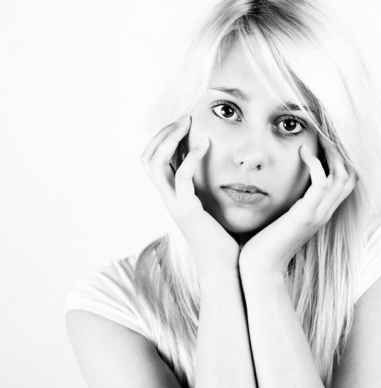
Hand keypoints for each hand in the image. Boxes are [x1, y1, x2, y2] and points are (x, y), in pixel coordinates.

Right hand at [139, 115, 239, 279]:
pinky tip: (207, 143)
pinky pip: (182, 177)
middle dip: (163, 133)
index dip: (163, 138)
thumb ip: (210, 190)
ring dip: (170, 138)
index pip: (153, 161)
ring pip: (155, 164)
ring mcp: (174, 205)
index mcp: (172, 197)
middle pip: (147, 158)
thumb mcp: (213, 208)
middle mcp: (168, 199)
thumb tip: (220, 172)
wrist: (226, 269)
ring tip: (189, 123)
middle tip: (185, 118)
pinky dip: (192, 156)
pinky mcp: (188, 211)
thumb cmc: (224, 240)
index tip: (185, 123)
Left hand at [238, 136, 357, 277]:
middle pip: (351, 175)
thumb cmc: (264, 245)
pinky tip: (302, 152)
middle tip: (327, 131)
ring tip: (320, 135)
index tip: (327, 139)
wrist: (260, 270)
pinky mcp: (306, 215)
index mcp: (321, 213)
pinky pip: (322, 183)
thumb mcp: (283, 219)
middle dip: (342, 151)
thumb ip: (291, 204)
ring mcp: (318, 215)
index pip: (345, 182)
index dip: (341, 159)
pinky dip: (315, 163)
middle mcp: (325, 213)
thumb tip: (289, 188)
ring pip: (342, 176)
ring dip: (332, 152)